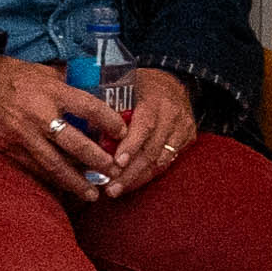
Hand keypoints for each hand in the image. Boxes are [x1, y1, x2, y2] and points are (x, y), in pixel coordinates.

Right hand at [0, 56, 113, 194]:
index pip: (88, 108)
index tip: (122, 132)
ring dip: (75, 182)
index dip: (108, 122)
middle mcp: (38, 116)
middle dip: (96, 161)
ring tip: (92, 195)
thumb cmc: (13, 76)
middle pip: (74, 143)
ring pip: (54, 165)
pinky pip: (35, 170)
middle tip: (113, 171)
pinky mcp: (9, 150)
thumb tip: (98, 90)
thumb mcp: (44, 72)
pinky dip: (52, 181)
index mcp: (51, 92)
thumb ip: (70, 84)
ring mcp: (22, 136)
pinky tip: (65, 189)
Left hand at [88, 66, 211, 191]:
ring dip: (138, 178)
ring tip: (117, 189)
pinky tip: (133, 182)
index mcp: (154, 99)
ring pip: (161, 160)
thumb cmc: (141, 85)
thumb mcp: (124, 87)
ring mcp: (183, 127)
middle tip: (110, 188)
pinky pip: (169, 162)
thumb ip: (108, 106)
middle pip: (152, 149)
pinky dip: (149, 174)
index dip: (131, 146)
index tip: (116, 163)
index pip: (144, 125)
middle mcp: (172, 114)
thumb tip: (82, 129)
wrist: (174, 81)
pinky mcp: (188, 138)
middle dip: (130, 172)